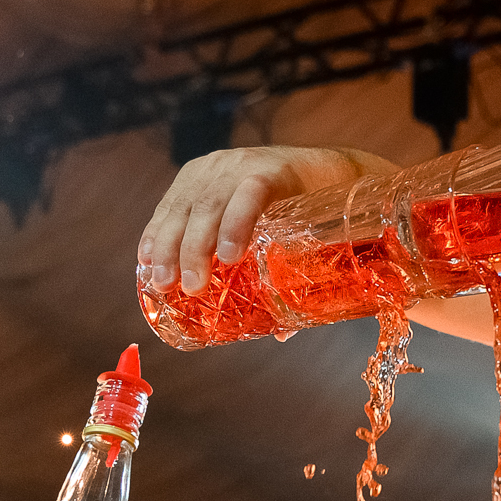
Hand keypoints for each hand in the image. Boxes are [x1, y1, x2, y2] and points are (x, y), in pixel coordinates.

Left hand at [138, 146, 396, 294]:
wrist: (352, 178)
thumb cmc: (308, 213)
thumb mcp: (272, 233)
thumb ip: (269, 274)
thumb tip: (278, 334)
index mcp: (206, 177)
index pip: (170, 206)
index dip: (155, 235)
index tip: (147, 265)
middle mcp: (219, 167)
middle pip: (183, 209)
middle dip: (171, 249)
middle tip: (170, 285)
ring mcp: (244, 165)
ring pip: (207, 206)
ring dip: (196, 247)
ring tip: (195, 284)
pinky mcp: (274, 170)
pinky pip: (248, 198)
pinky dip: (235, 226)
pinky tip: (229, 255)